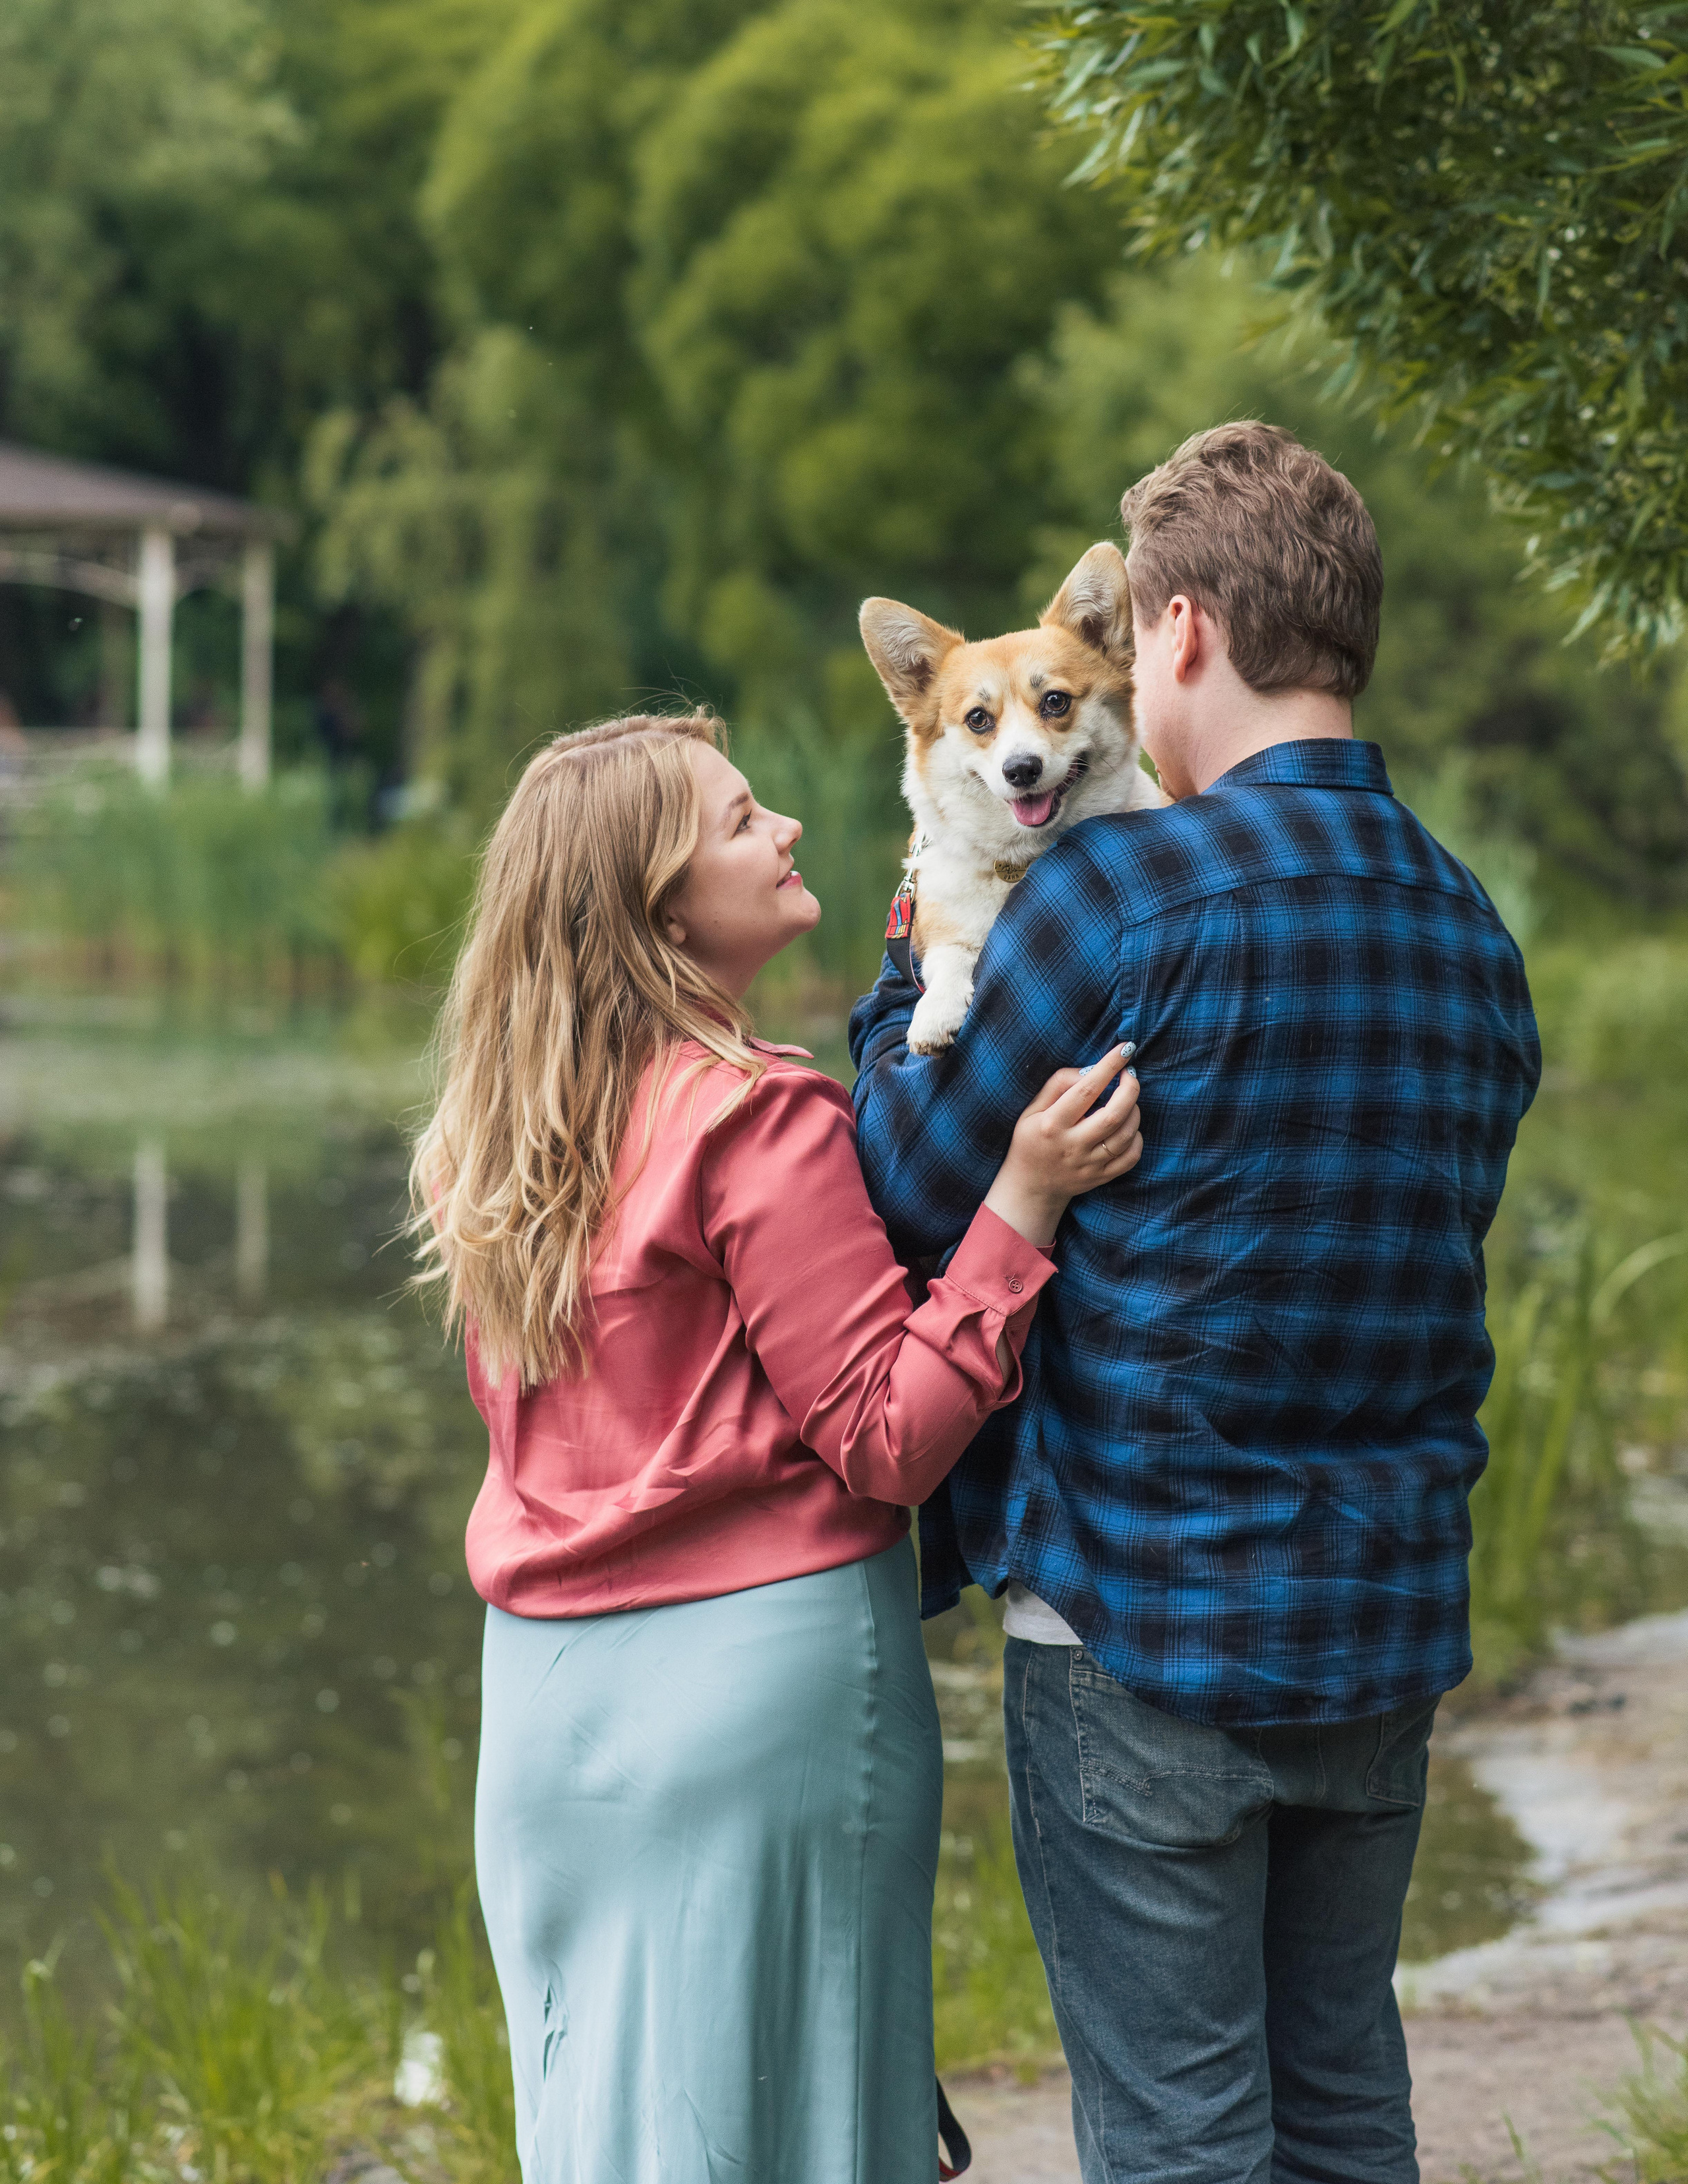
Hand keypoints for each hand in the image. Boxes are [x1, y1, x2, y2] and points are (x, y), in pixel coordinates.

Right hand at [982, 1046, 1141, 1246]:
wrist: (1030, 1187)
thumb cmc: (1031, 1140)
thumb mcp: (1032, 1109)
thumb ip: (1058, 1085)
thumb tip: (1091, 1070)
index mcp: (1052, 1124)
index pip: (1086, 1090)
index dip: (1109, 1066)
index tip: (1125, 1049)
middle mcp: (1073, 1146)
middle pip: (1113, 1115)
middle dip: (1130, 1088)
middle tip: (1130, 1074)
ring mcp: (1089, 1165)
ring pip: (1126, 1135)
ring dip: (1134, 1111)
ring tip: (1127, 1099)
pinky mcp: (1101, 1177)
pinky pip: (1131, 1157)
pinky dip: (1136, 1137)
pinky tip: (1128, 1126)